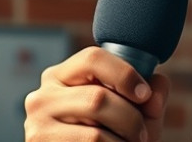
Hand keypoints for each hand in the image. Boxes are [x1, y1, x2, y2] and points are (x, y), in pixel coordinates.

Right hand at [24, 46, 170, 140]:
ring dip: (124, 139)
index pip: (92, 58)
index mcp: (62, 75)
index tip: (145, 94)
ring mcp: (38, 125)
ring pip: (95, 130)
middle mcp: (42, 96)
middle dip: (131, 118)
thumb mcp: (135, 111)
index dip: (125, 74)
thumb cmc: (113, 136)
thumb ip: (151, 95)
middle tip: (143, 134)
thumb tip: (153, 93)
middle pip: (97, 97)